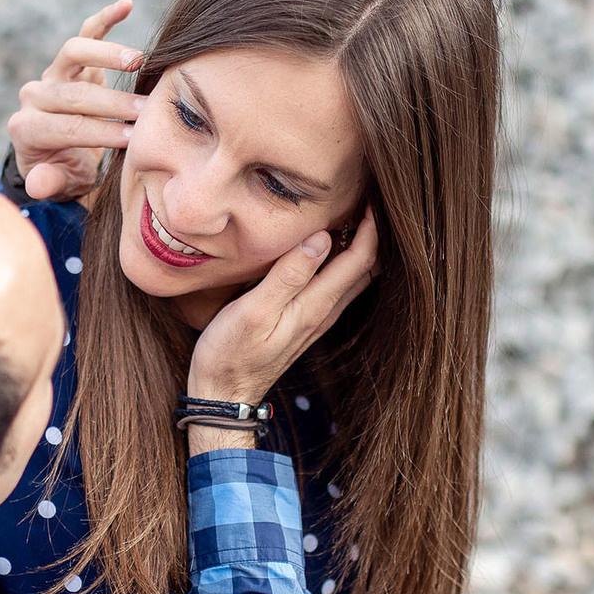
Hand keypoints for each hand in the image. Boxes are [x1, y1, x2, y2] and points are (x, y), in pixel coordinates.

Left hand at [9, 0, 143, 202]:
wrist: (57, 150)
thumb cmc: (63, 170)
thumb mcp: (57, 183)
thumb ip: (47, 183)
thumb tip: (40, 183)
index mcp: (27, 128)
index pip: (67, 127)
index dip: (101, 132)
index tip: (135, 139)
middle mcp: (34, 96)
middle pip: (74, 94)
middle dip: (113, 104)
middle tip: (148, 111)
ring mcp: (51, 73)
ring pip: (74, 53)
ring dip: (107, 55)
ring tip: (138, 61)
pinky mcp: (69, 59)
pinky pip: (85, 32)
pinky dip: (104, 18)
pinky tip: (126, 5)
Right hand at [186, 209, 380, 405]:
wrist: (223, 395)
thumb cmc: (230, 354)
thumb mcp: (253, 310)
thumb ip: (288, 275)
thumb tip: (321, 238)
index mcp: (315, 305)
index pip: (359, 260)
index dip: (370, 227)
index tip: (368, 198)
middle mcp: (324, 312)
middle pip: (363, 269)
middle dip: (370, 234)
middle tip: (362, 201)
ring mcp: (316, 320)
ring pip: (351, 279)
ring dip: (356, 249)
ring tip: (347, 218)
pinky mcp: (304, 323)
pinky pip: (334, 288)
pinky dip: (340, 265)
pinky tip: (323, 251)